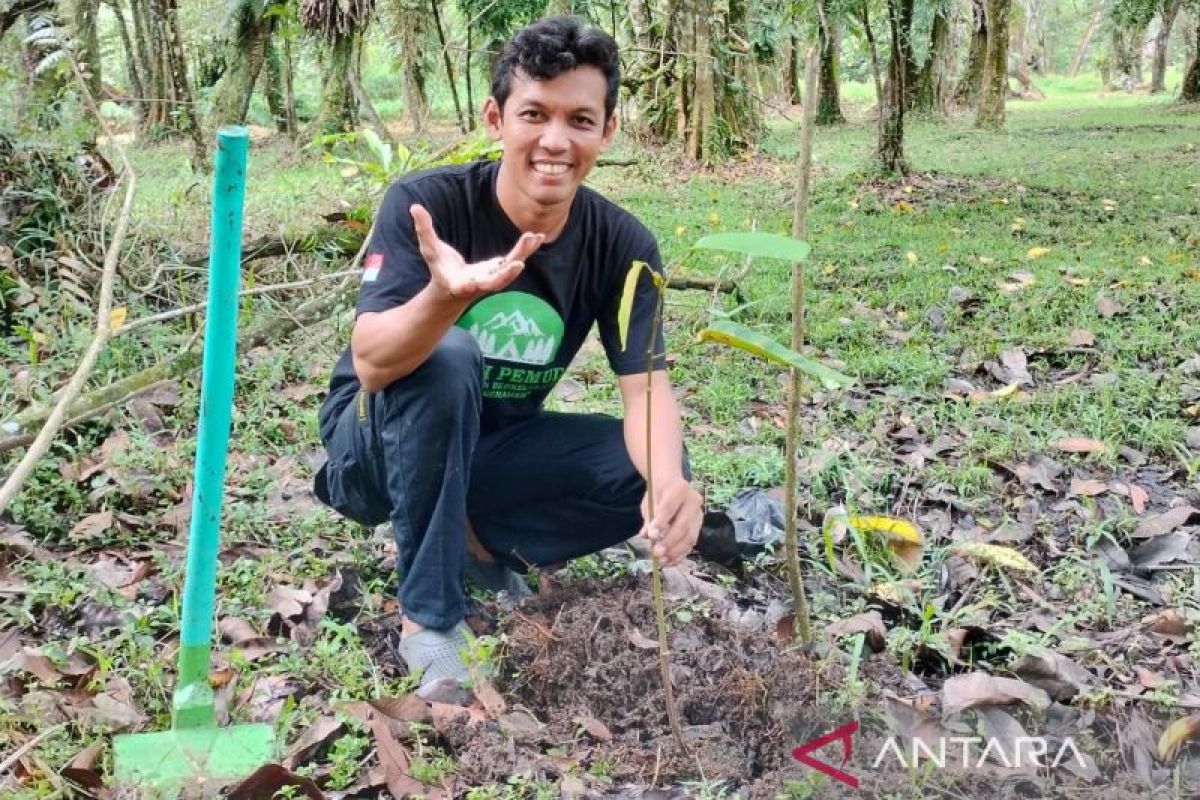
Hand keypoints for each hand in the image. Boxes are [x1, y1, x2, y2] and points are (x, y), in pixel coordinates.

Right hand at [410, 203, 543, 299]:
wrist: (452, 289)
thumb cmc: (439, 269)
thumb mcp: (429, 251)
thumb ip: (424, 231)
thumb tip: (414, 207)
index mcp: (459, 283)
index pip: (467, 286)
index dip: (474, 285)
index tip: (473, 284)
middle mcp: (479, 284)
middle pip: (495, 281)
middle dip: (507, 274)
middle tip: (519, 263)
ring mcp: (492, 278)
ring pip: (509, 269)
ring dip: (522, 254)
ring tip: (534, 238)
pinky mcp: (500, 270)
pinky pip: (515, 259)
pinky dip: (525, 249)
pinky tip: (536, 237)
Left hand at [641, 477, 702, 565]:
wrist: (672, 485)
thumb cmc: (658, 494)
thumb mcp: (649, 502)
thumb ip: (649, 518)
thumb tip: (647, 535)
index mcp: (678, 489)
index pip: (670, 507)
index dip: (661, 522)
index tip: (651, 536)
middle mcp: (693, 501)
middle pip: (683, 524)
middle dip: (669, 541)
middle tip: (656, 553)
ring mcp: (698, 515)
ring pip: (690, 536)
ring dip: (676, 551)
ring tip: (662, 561)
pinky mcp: (699, 526)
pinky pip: (692, 543)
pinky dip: (680, 554)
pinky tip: (670, 562)